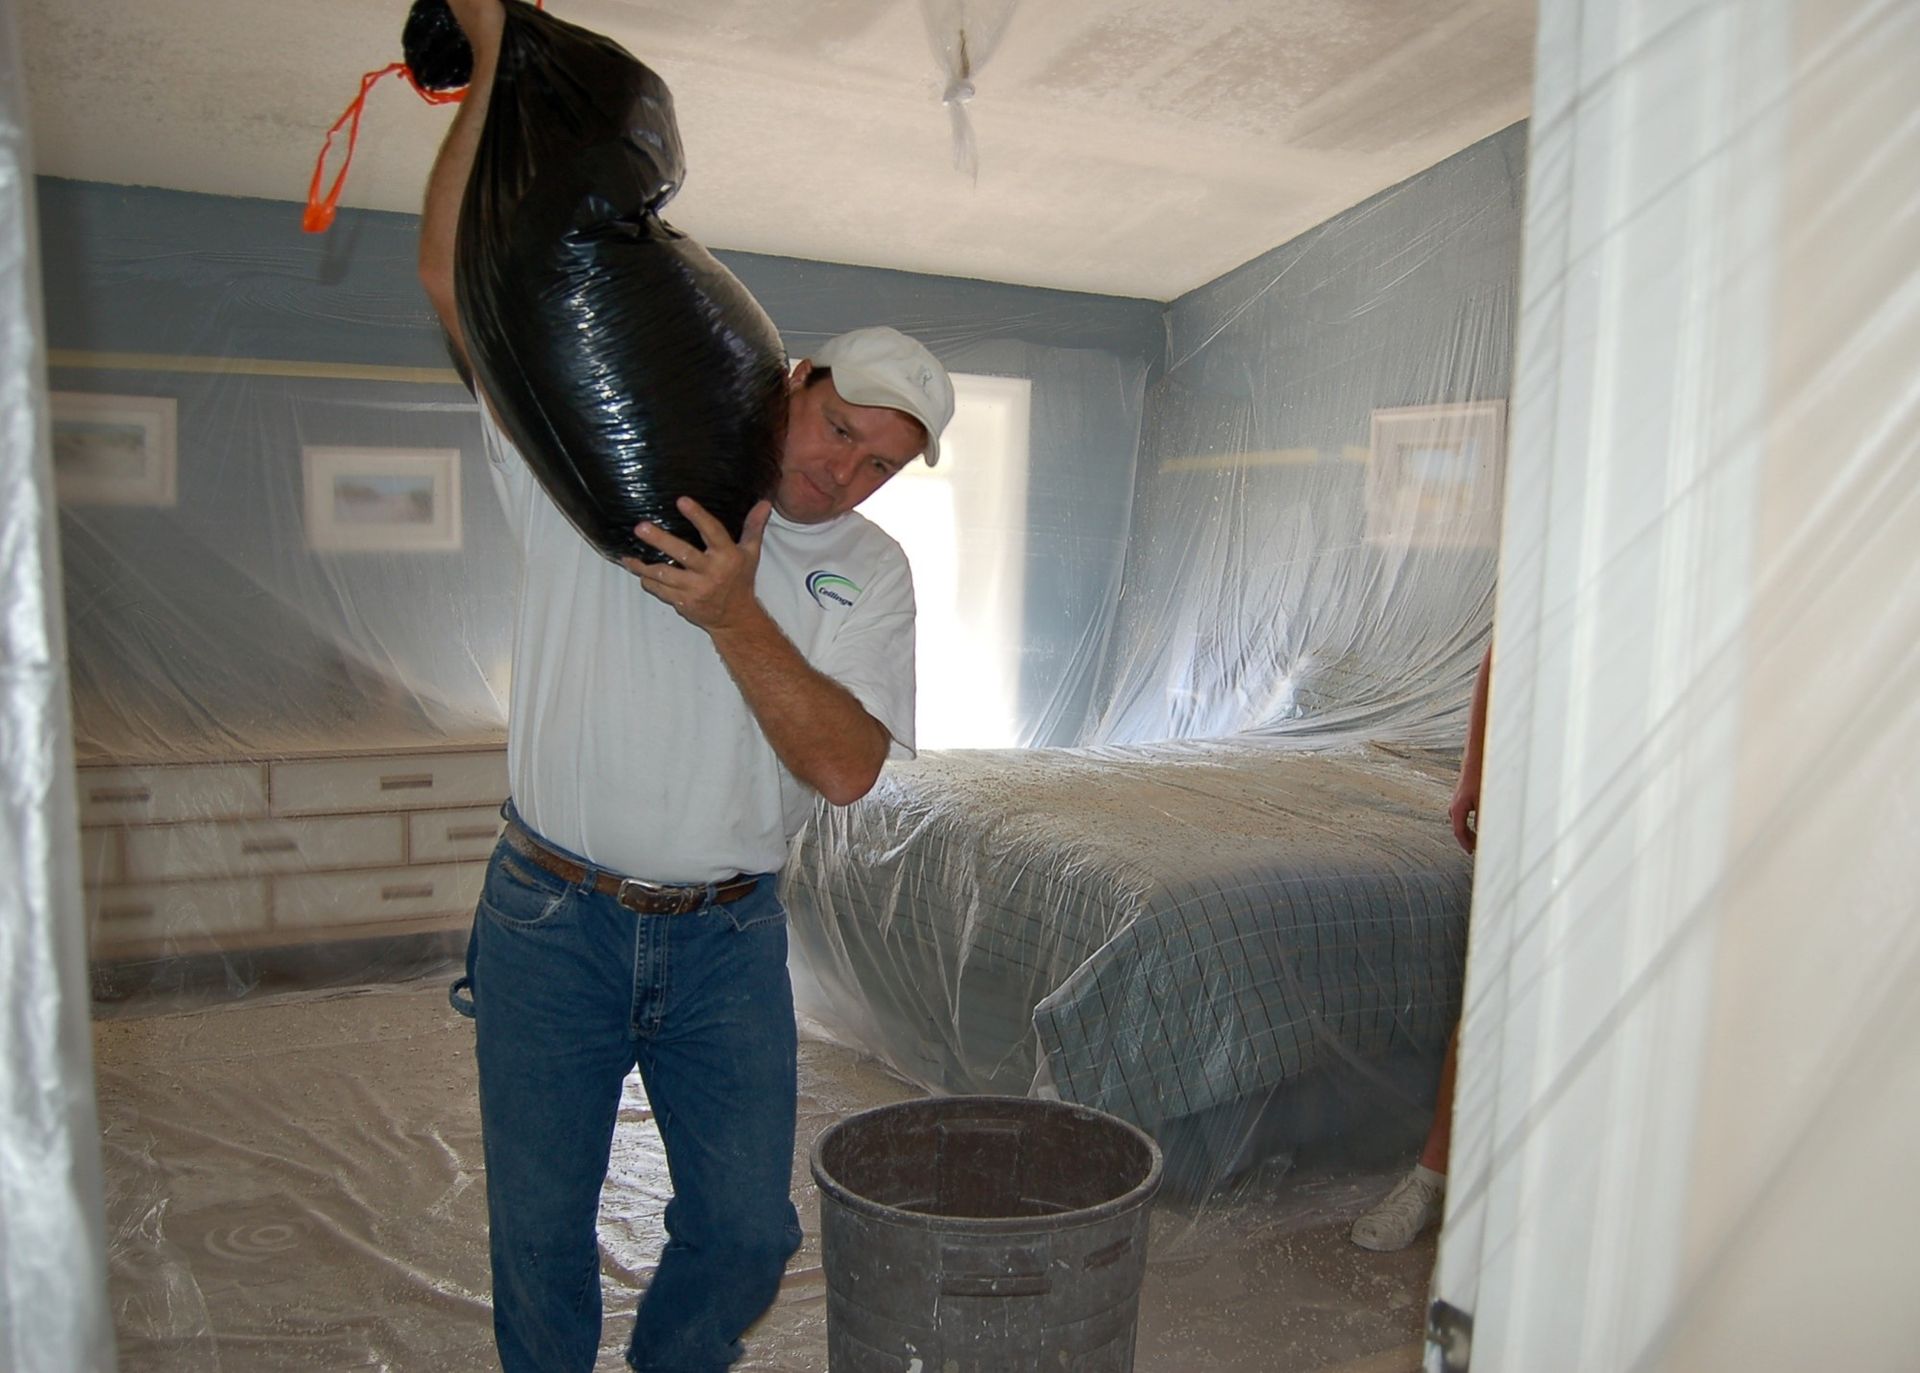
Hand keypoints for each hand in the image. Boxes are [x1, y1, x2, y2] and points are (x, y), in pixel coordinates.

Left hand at [622, 498, 771, 633]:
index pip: (712, 531)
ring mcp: (696, 589)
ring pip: (664, 575)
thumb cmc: (740, 580)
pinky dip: (648, 582)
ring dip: (644, 565)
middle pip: (682, 553)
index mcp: (727, 556)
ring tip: (627, 557)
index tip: (682, 501)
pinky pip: (660, 591)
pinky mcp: (684, 603)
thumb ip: (753, 527)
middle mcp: (711, 572)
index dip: (697, 516)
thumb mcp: (750, 553)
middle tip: (640, 528)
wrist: (735, 618)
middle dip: (660, 540)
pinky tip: (638, 572)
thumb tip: (764, 503)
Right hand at [1449, 775, 1478, 853]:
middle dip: (1468, 839)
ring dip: (1469, 831)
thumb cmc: (1478, 777)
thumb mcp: (1482, 802)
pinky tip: (1478, 823)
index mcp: (1457, 809)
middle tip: (1477, 847)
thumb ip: (1482, 819)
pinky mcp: (1462, 797)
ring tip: (1479, 837)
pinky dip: (1470, 822)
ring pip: (1461, 822)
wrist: (1477, 760)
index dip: (1465, 844)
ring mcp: (1457, 801)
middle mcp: (1454, 806)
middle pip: (1459, 828)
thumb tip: (1484, 833)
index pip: (1459, 832)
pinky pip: (1464, 815)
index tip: (1471, 852)